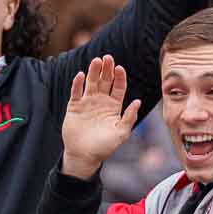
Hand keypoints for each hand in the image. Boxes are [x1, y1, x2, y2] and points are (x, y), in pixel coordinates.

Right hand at [60, 55, 141, 180]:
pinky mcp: (74, 106)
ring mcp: (87, 103)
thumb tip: (138, 101)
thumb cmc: (105, 146)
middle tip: (108, 57)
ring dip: (93, 72)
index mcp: (114, 106)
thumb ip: (129, 117)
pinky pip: (76, 92)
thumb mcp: (121, 133)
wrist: (84, 156)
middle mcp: (101, 101)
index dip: (119, 77)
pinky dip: (78, 83)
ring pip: (91, 83)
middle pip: (105, 81)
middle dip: (107, 69)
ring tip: (96, 61)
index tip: (119, 68)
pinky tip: (81, 75)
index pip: (118, 87)